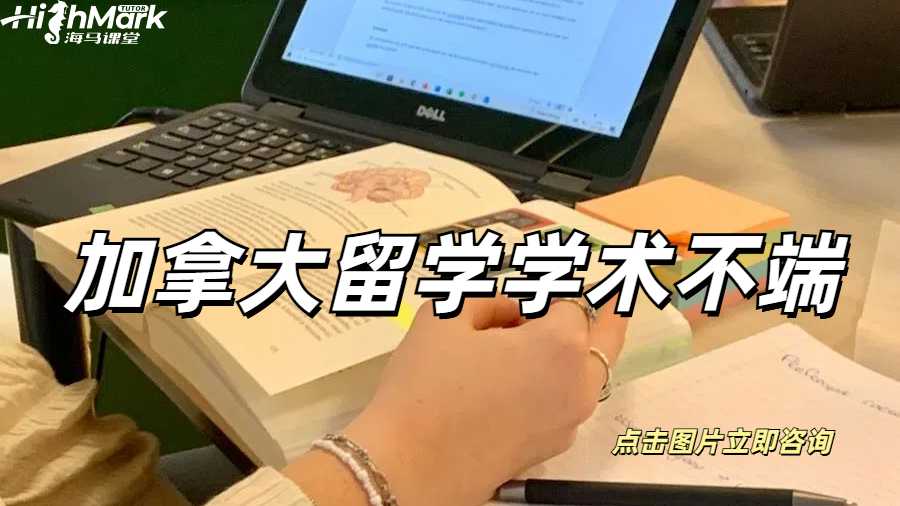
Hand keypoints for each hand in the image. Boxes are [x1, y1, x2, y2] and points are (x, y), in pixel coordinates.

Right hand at [336, 296, 627, 505]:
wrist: (409, 465)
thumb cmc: (426, 385)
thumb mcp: (446, 315)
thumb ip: (488, 297)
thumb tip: (511, 308)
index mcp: (559, 345)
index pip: (566, 302)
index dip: (539, 294)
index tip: (520, 293)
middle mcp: (578, 385)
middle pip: (603, 339)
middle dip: (603, 316)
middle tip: (613, 300)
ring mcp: (569, 421)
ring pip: (588, 374)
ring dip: (577, 352)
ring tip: (542, 342)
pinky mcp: (552, 448)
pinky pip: (566, 403)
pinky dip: (557, 384)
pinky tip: (515, 382)